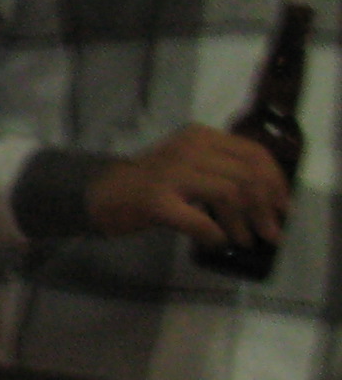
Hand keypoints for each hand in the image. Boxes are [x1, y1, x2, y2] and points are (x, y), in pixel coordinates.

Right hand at [86, 124, 289, 249]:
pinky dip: (216, 235)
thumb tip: (267, 196)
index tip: (282, 206)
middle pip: (247, 176)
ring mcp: (170, 173)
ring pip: (231, 195)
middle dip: (266, 209)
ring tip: (245, 241)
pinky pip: (201, 221)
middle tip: (270, 233)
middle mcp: (188, 149)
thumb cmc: (148, 182)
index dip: (276, 182)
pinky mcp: (156, 201)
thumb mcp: (188, 162)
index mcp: (199, 136)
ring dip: (244, 225)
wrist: (97, 194)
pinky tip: (217, 242)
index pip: (254, 153)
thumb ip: (221, 168)